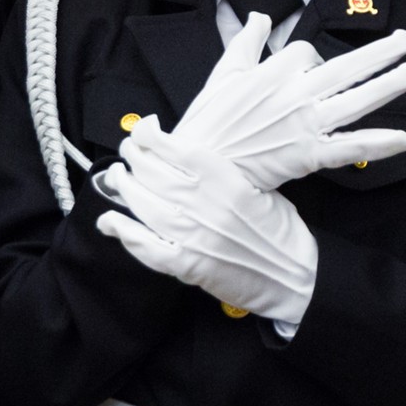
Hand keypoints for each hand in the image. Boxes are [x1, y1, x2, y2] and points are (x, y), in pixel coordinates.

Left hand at [97, 129, 316, 324]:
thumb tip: (183, 158)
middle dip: (134, 157)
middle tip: (127, 150)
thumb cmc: (280, 230)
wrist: (294, 277)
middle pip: (155, 173)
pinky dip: (124, 233)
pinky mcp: (188, 266)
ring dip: (125, 188)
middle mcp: (208, 205)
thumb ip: (223, 175)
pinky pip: (146, 247)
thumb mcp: (259, 189)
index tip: (144, 128)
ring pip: (144, 205)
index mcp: (229, 181)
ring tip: (118, 177)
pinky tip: (110, 222)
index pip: (180, 150)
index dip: (154, 137)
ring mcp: (195, 236)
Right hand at [169, 13, 405, 189]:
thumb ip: (246, 41)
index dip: (311, 59)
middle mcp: (295, 94)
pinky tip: (404, 139)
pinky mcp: (309, 156)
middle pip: (347, 67)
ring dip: (388, 86)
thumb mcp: (223, 73)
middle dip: (381, 53)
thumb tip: (258, 16)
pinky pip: (349, 147)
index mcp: (274, 71)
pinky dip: (377, 144)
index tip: (308, 70)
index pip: (306, 52)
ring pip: (355, 101)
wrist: (199, 167)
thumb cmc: (209, 122)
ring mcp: (305, 125)